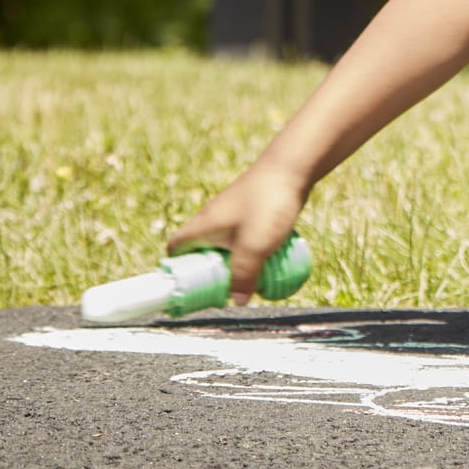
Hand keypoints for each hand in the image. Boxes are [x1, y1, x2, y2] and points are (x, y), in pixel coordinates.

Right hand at [167, 161, 309, 305]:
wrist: (293, 165)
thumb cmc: (268, 204)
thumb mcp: (254, 246)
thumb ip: (243, 276)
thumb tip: (236, 303)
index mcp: (203, 226)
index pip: (175, 250)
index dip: (179, 271)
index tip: (192, 289)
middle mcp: (213, 218)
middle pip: (201, 251)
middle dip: (213, 272)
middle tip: (228, 288)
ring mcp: (233, 212)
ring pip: (226, 244)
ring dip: (236, 261)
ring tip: (251, 276)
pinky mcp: (252, 209)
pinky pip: (244, 235)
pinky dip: (251, 248)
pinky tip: (269, 256)